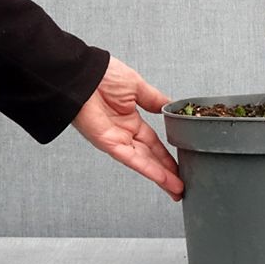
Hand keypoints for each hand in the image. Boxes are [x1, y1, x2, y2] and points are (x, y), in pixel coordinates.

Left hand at [72, 56, 183, 200]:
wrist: (82, 74)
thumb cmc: (103, 75)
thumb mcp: (137, 86)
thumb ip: (154, 99)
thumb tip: (170, 106)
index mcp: (130, 119)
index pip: (153, 142)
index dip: (167, 154)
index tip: (181, 162)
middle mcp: (124, 132)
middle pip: (150, 157)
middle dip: (167, 171)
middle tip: (183, 184)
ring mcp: (116, 139)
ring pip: (143, 162)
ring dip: (161, 177)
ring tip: (177, 189)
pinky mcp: (108, 143)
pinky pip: (131, 159)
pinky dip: (148, 169)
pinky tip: (162, 178)